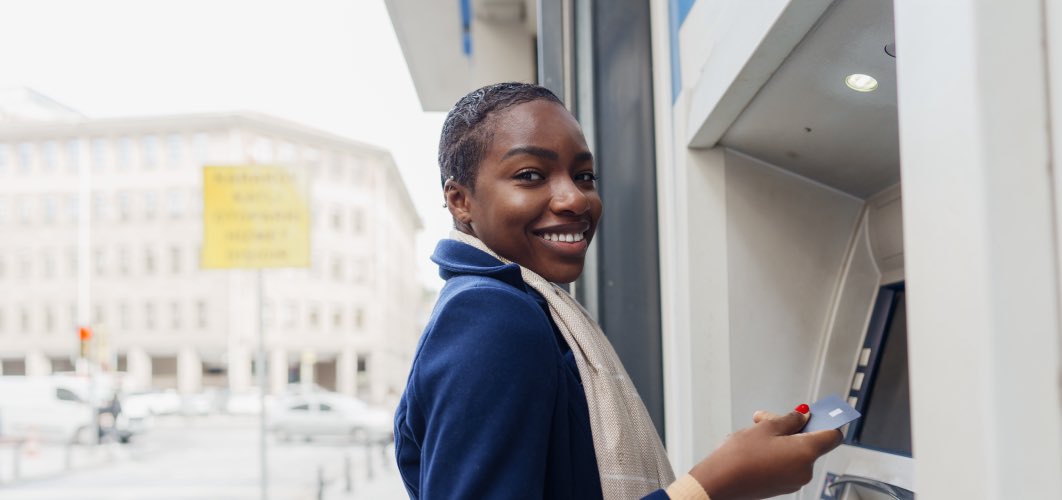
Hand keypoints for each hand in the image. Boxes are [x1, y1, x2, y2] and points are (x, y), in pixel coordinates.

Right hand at [687, 408, 842, 499]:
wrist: (720, 482)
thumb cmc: (741, 457)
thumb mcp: (766, 427)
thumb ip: (789, 419)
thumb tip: (802, 416)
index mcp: (806, 452)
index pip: (833, 435)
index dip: (827, 421)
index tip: (819, 413)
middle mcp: (805, 470)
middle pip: (809, 441)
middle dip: (791, 426)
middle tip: (769, 417)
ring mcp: (794, 480)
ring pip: (795, 451)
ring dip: (780, 438)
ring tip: (756, 431)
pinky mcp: (782, 486)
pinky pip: (787, 463)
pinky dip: (776, 452)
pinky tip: (756, 446)